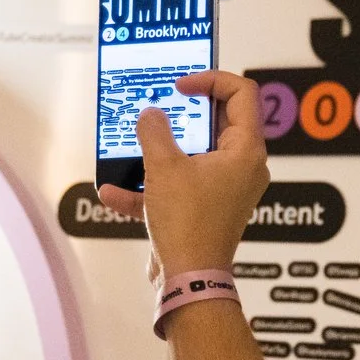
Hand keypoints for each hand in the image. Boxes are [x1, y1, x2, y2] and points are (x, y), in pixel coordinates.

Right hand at [98, 70, 268, 274]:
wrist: (188, 280)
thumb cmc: (189, 225)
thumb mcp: (164, 168)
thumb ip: (154, 132)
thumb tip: (150, 116)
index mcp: (245, 151)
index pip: (241, 93)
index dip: (211, 80)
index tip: (180, 85)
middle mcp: (241, 168)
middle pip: (216, 123)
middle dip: (180, 114)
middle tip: (158, 104)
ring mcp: (223, 190)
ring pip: (191, 156)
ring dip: (159, 151)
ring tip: (133, 143)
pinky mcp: (204, 210)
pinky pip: (177, 188)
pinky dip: (149, 187)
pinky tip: (114, 191)